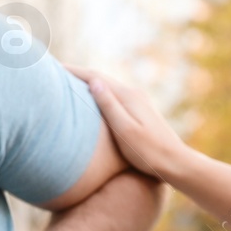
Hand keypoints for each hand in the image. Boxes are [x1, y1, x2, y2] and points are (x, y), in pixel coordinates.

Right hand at [63, 64, 191, 180]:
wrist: (176, 163)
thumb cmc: (149, 152)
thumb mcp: (125, 130)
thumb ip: (109, 105)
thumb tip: (94, 81)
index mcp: (127, 97)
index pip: (95, 78)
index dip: (73, 72)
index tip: (54, 67)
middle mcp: (133, 95)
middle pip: (100, 79)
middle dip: (78, 74)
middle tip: (55, 72)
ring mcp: (138, 102)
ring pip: (107, 87)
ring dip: (87, 84)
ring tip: (68, 84)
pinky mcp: (139, 112)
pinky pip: (113, 97)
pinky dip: (98, 94)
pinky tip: (92, 101)